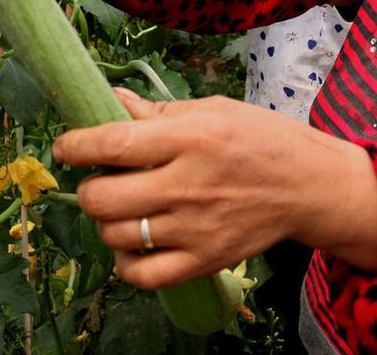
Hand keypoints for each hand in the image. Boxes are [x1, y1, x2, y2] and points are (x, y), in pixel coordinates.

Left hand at [52, 89, 376, 289]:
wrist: (311, 186)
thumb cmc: (262, 139)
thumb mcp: (214, 110)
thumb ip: (159, 111)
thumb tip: (112, 101)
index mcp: (190, 138)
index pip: (112, 144)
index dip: (75, 146)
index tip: (66, 147)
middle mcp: (188, 184)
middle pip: (104, 197)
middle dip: (87, 188)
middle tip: (97, 181)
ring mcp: (196, 228)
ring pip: (117, 236)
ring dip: (105, 223)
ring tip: (118, 209)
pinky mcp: (205, 260)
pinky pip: (144, 275)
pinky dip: (125, 264)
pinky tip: (132, 245)